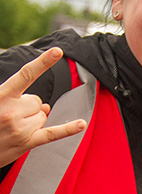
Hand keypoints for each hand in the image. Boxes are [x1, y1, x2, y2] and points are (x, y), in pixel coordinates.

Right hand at [0, 47, 85, 166]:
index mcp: (0, 96)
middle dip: (27, 108)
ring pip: (42, 116)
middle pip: (37, 101)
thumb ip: (16, 98)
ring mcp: (20, 128)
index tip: (58, 51)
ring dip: (32, 121)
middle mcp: (11, 110)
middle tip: (9, 117)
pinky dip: (68, 129)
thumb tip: (45, 106)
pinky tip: (81, 124)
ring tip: (12, 128)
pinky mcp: (26, 142)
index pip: (26, 74)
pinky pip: (52, 133)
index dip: (43, 62)